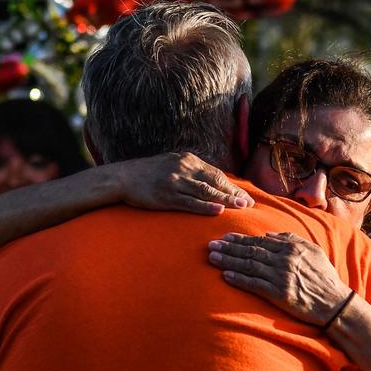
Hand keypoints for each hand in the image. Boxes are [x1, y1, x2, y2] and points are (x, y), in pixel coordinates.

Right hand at [115, 152, 253, 214]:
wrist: (122, 177)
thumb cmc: (147, 173)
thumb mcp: (171, 164)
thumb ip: (189, 170)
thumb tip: (209, 181)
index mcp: (187, 160)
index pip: (215, 173)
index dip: (231, 185)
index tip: (244, 196)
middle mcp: (183, 168)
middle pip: (214, 181)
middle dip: (233, 193)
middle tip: (249, 204)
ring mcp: (174, 182)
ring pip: (205, 192)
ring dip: (226, 199)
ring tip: (241, 207)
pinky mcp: (165, 196)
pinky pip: (190, 202)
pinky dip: (206, 206)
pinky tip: (219, 210)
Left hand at [207, 232, 351, 325]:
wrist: (335, 304)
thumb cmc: (323, 277)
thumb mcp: (313, 251)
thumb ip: (291, 239)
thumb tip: (269, 234)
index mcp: (292, 248)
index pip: (260, 242)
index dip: (240, 240)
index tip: (224, 237)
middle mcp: (285, 260)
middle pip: (250, 252)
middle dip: (228, 248)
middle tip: (211, 245)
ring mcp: (281, 277)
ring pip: (249, 266)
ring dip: (228, 261)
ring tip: (212, 258)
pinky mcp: (279, 294)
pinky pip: (254, 285)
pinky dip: (239, 279)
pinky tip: (225, 276)